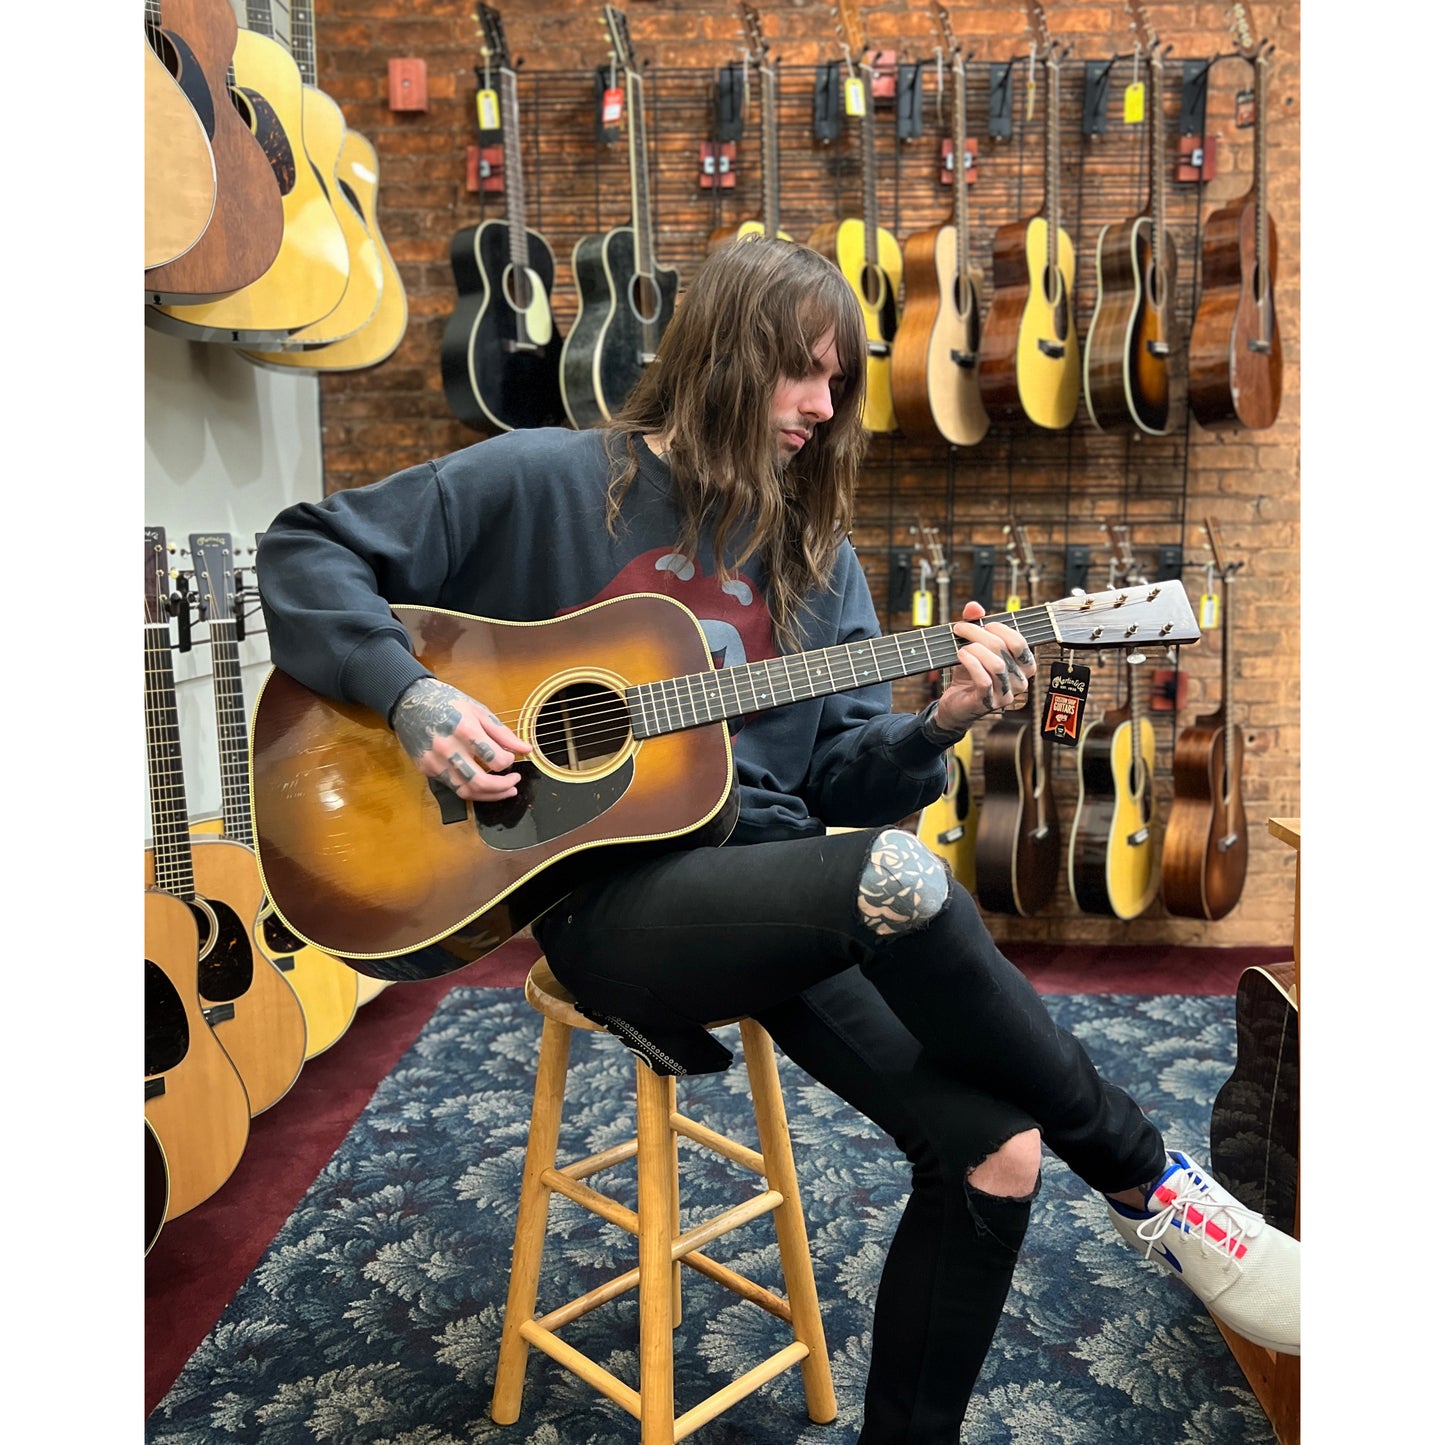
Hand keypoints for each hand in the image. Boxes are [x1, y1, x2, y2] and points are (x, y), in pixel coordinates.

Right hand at [391, 677, 531, 800]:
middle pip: (481, 783)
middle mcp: (449, 749)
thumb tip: (526, 749)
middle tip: (515, 783)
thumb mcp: (479, 711)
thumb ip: (503, 733)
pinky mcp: (427, 769)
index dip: (509, 762)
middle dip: (503, 788)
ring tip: (505, 790)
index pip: (496, 759)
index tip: (512, 758)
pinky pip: (453, 787)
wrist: (411, 702)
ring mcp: (436, 762)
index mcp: (465, 730)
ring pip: (466, 792)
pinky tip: (482, 785)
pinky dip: (471, 790)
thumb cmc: (448, 703)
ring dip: (489, 795)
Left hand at [934, 600, 1036, 731]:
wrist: (955, 703)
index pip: (1019, 642)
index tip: (979, 622)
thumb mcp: (974, 646)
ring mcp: (1005, 695)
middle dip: (979, 634)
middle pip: (1004, 649)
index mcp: (1024, 666)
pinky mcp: (987, 703)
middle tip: (960, 629)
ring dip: (975, 650)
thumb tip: (974, 607)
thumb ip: (976, 624)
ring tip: (961, 646)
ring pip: (997, 665)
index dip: (999, 628)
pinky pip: (984, 680)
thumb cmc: (970, 673)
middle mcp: (1020, 682)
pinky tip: (961, 656)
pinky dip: (971, 664)